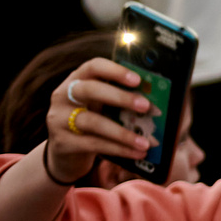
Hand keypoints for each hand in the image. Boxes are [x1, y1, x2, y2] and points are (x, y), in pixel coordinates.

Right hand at [45, 59, 153, 181]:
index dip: (115, 71)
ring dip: (122, 132)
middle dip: (120, 97)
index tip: (137, 79)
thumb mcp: (104, 106)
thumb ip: (122, 99)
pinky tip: (136, 153)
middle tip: (146, 106)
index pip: (93, 66)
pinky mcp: (62, 143)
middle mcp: (63, 96)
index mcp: (78, 80)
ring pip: (91, 121)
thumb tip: (162, 99)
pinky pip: (92, 144)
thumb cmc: (94, 122)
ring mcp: (58, 119)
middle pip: (89, 90)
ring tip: (146, 142)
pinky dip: (118, 149)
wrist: (66, 153)